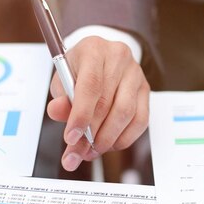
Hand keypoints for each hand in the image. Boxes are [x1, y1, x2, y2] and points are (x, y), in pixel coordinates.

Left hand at [47, 36, 149, 170]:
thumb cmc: (79, 71)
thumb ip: (60, 98)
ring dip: (107, 138)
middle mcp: (119, 58)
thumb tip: (58, 113)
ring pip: (126, 113)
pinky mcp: (145, 90)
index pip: (90, 85)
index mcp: (94, 50)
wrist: (101, 60)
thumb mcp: (62, 80)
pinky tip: (109, 144)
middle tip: (77, 154)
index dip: (80, 115)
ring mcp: (136, 73)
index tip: (71, 138)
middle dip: (91, 135)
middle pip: (107, 103)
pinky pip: (140, 120)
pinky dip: (124, 138)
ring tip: (91, 151)